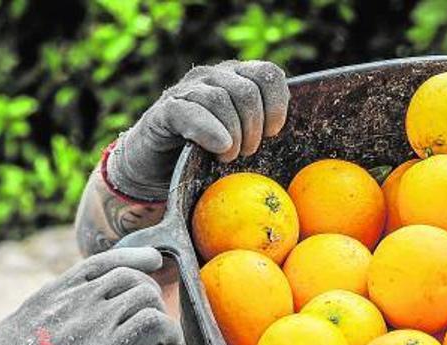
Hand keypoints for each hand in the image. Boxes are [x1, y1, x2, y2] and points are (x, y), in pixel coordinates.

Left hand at [0, 249, 184, 344]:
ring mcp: (73, 299)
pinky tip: (149, 260)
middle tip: (148, 342)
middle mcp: (91, 320)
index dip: (170, 338)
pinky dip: (129, 258)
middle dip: (159, 317)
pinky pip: (101, 262)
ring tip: (140, 316)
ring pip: (128, 276)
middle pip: (147, 296)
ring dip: (146, 293)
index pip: (158, 324)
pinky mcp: (58, 288)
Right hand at [106, 59, 288, 201]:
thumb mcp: (240, 142)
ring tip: (228, 157)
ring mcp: (186, 91)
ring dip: (232, 134)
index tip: (273, 133)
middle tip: (248, 152)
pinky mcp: (164, 111)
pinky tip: (220, 147)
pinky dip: (208, 130)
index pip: (268, 74)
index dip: (277, 105)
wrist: (154, 168)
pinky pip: (187, 111)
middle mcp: (212, 77)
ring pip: (219, 99)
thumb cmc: (205, 156)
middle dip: (253, 128)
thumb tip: (291, 140)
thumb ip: (262, 131)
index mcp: (236, 78)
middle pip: (246, 91)